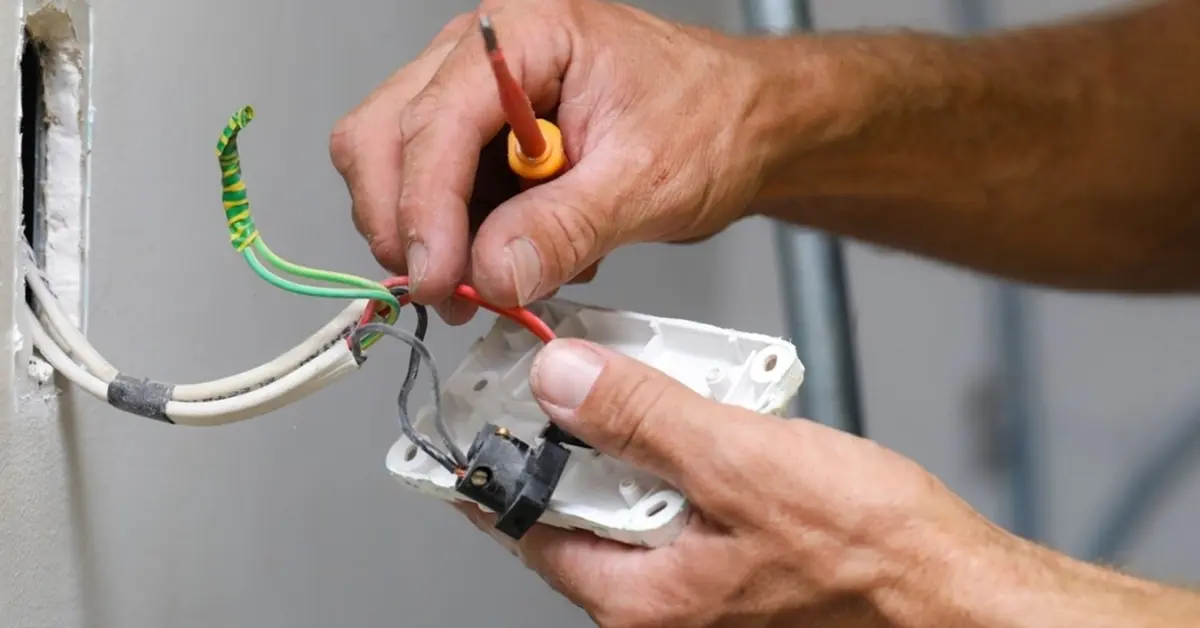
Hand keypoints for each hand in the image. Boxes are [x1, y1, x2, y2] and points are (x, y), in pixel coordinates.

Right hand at [330, 0, 828, 322]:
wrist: (743, 126)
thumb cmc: (710, 119)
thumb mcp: (646, 179)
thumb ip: (566, 226)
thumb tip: (493, 271)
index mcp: (523, 36)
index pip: (434, 120)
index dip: (423, 208)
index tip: (438, 278)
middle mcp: (480, 59)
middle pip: (382, 138)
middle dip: (406, 224)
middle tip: (447, 290)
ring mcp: (474, 101)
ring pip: (396, 172)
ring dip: (434, 240)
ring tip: (503, 274)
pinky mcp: (482, 144)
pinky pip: (439, 199)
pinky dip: (464, 242)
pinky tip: (522, 253)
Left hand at [455, 339, 1008, 626]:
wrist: (953, 590)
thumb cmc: (870, 554)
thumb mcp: (740, 463)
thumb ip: (642, 420)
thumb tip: (564, 383)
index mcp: (641, 601)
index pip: (530, 527)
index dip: (504, 461)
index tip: (485, 413)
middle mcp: (662, 608)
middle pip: (588, 504)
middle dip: (599, 434)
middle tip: (612, 374)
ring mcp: (702, 590)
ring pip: (644, 496)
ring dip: (660, 438)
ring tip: (702, 398)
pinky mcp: (737, 566)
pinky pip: (692, 502)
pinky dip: (700, 456)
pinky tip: (737, 425)